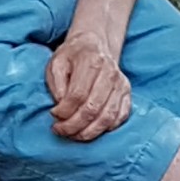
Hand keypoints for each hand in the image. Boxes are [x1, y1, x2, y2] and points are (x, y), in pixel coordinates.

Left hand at [46, 27, 133, 143]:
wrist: (95, 45)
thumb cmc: (72, 57)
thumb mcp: (56, 63)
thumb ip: (56, 84)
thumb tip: (61, 106)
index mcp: (91, 62)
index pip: (78, 95)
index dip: (64, 111)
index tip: (53, 115)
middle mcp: (110, 73)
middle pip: (93, 109)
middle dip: (73, 126)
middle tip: (60, 130)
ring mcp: (121, 84)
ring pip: (107, 117)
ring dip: (88, 132)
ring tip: (73, 135)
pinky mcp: (126, 93)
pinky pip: (120, 117)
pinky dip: (105, 129)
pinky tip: (90, 130)